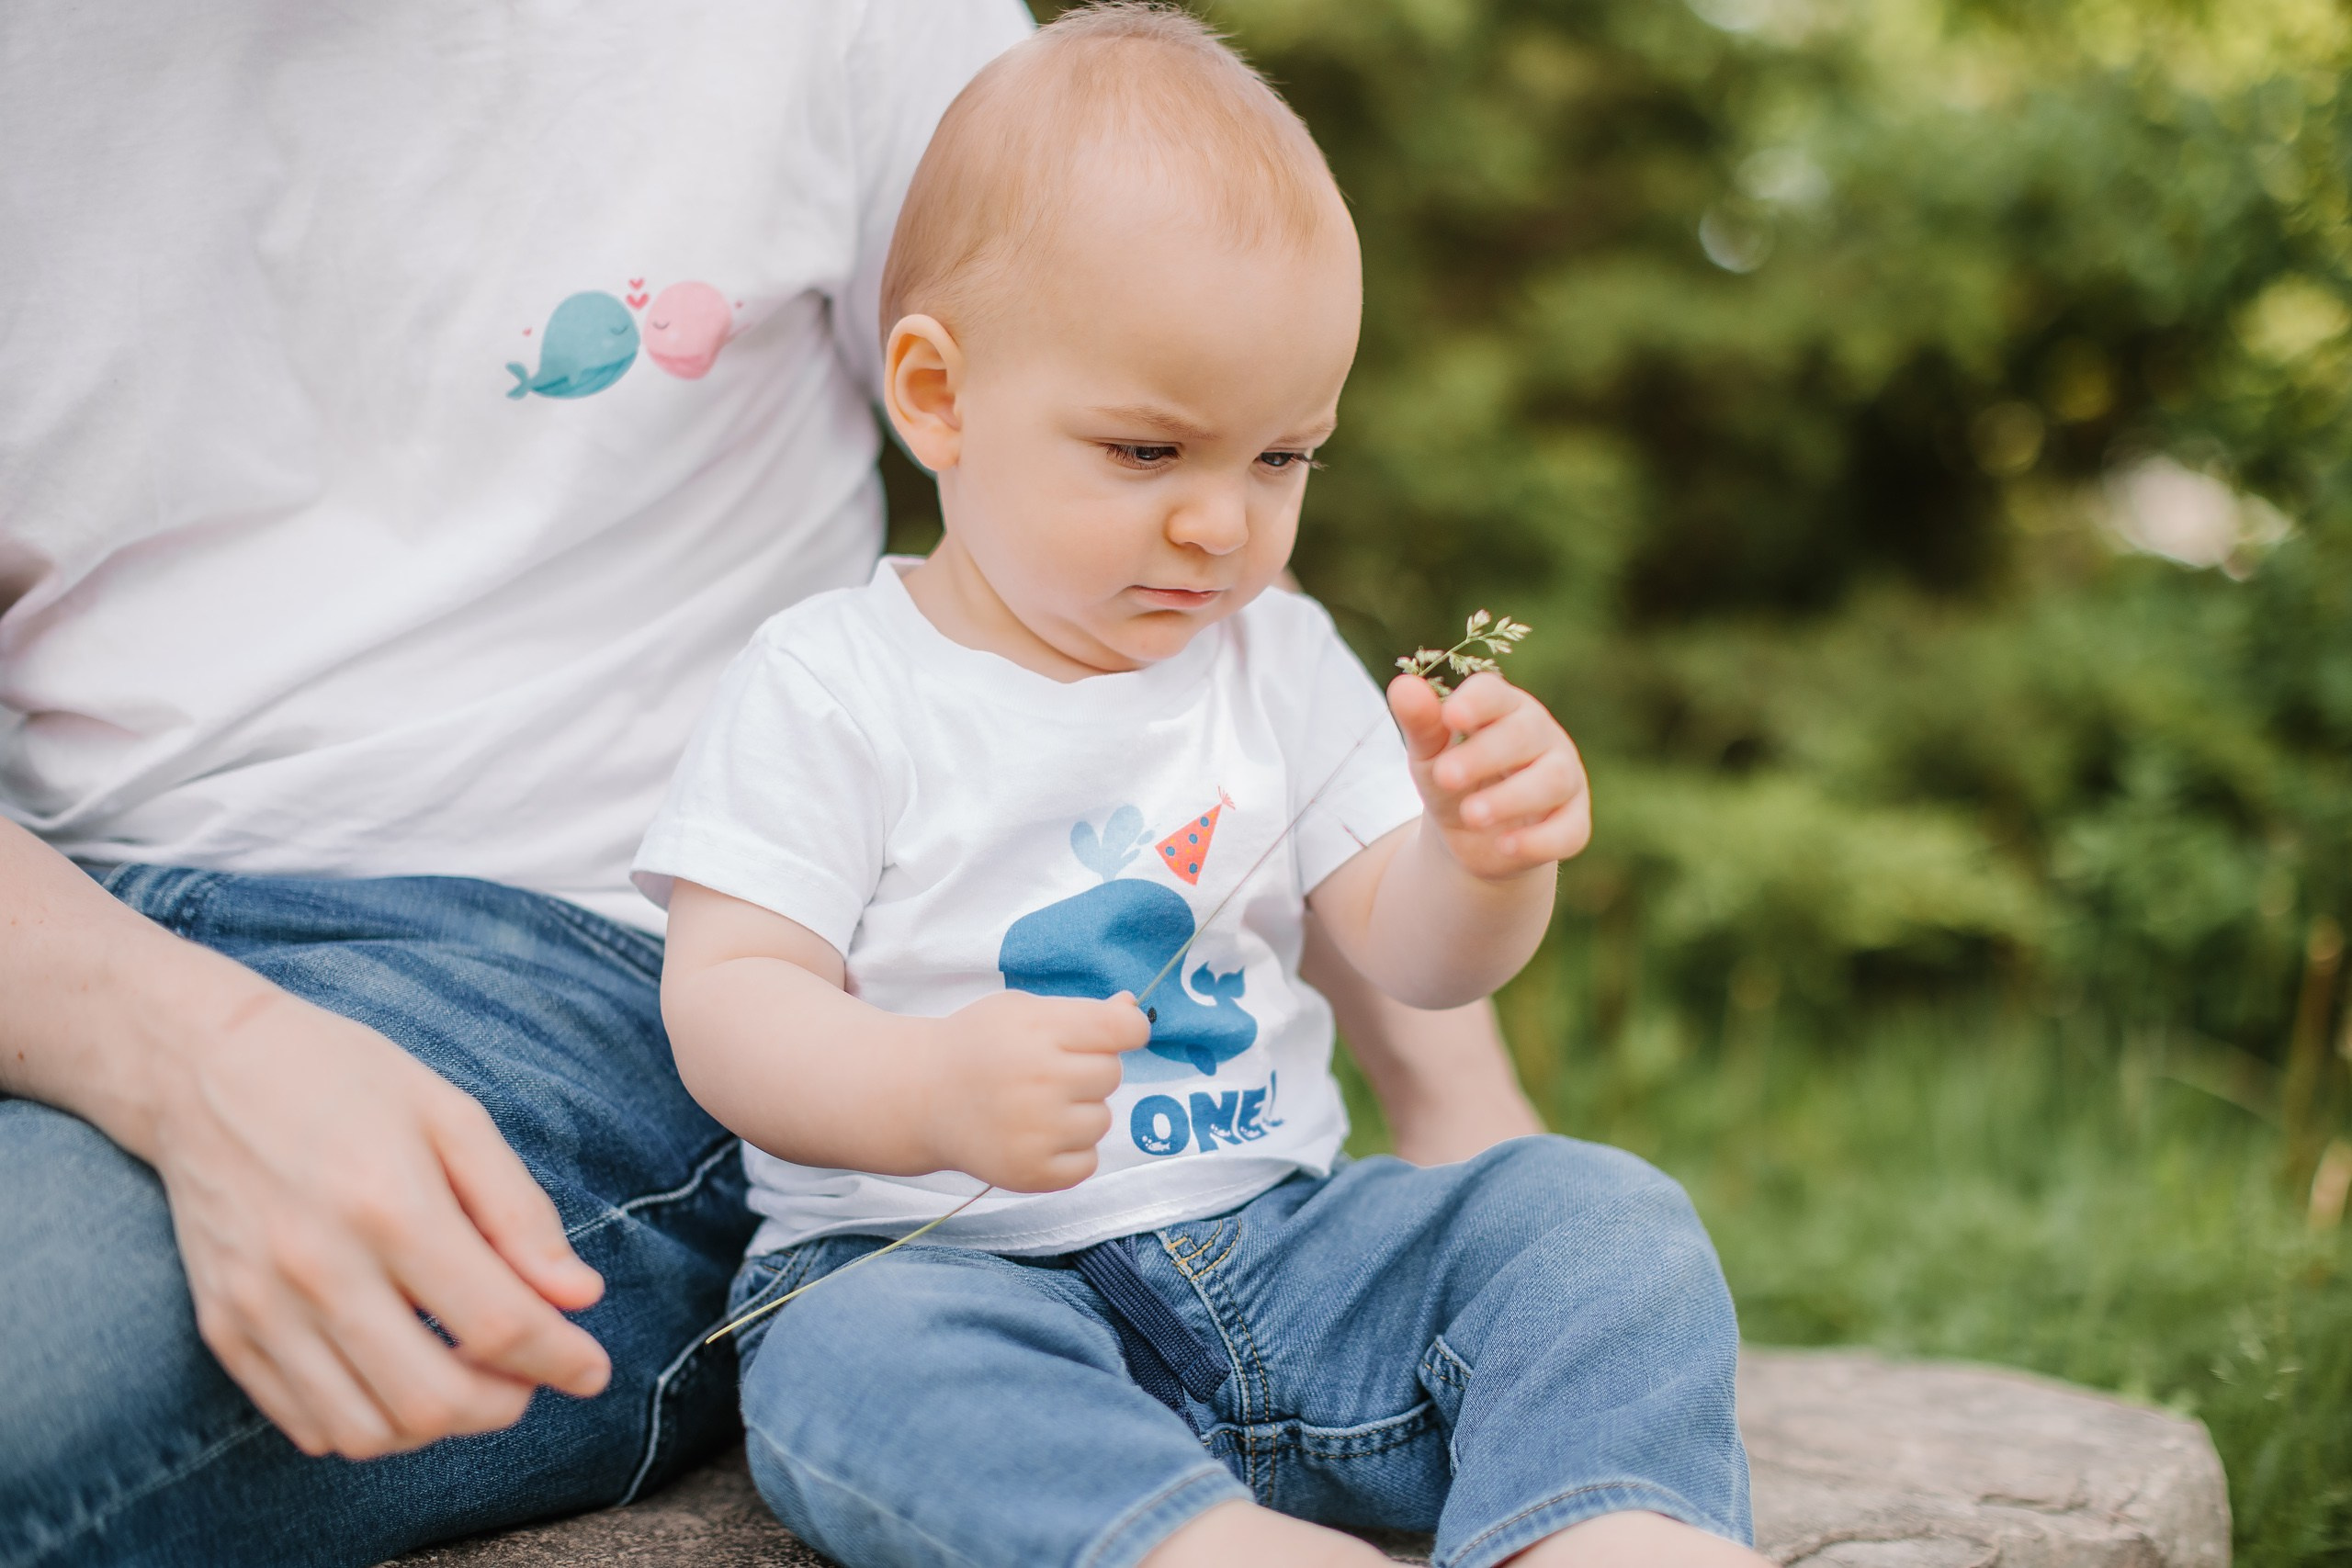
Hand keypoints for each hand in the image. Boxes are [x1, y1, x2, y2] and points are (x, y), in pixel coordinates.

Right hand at [152, 987, 612, 1458]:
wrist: (205, 1072)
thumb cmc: (346, 1082)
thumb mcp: (453, 1116)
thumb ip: (520, 1212)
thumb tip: (580, 1296)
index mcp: (390, 1205)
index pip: (497, 1324)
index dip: (560, 1359)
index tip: (592, 1369)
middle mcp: (318, 1269)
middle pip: (433, 1398)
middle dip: (507, 1405)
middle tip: (533, 1376)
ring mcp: (262, 1308)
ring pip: (369, 1431)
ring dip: (439, 1426)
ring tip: (470, 1378)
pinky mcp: (224, 1330)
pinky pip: (308, 1423)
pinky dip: (371, 1425)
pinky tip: (402, 1376)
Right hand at [924, 990, 1147, 1191]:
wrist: (923, 1097)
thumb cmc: (980, 1045)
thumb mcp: (1022, 1011)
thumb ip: (1082, 1012)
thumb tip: (1133, 1011)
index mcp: (1039, 1030)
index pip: (1124, 1028)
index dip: (1128, 1029)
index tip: (1115, 1033)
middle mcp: (1039, 1080)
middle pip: (1112, 1075)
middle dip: (1090, 1070)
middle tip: (1049, 1072)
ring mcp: (1035, 1131)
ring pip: (1102, 1120)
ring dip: (1079, 1113)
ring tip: (1036, 1105)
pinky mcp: (1031, 1172)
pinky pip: (1089, 1162)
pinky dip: (1070, 1151)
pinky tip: (1036, 1135)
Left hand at [1389, 670, 1590, 880]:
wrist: (1472, 837)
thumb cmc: (1453, 779)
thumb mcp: (1430, 755)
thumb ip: (1420, 724)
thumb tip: (1403, 688)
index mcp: (1504, 708)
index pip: (1495, 694)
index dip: (1477, 702)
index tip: (1451, 717)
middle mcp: (1541, 736)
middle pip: (1525, 734)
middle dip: (1485, 755)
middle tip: (1445, 776)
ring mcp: (1564, 778)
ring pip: (1554, 779)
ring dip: (1512, 797)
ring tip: (1471, 814)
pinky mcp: (1573, 822)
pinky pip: (1568, 830)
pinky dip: (1539, 840)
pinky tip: (1505, 846)